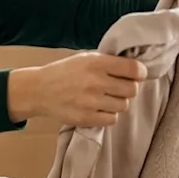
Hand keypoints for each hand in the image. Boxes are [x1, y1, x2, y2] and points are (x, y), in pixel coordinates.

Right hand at [7, 52, 147, 126]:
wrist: (39, 90)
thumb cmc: (64, 72)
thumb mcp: (84, 58)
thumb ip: (108, 61)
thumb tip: (135, 67)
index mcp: (96, 63)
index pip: (133, 69)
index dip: (139, 73)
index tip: (136, 74)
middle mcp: (95, 82)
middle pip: (132, 90)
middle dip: (127, 88)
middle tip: (117, 87)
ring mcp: (91, 102)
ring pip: (123, 105)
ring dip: (117, 102)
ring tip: (104, 98)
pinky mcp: (86, 118)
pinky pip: (112, 119)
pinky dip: (108, 115)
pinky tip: (98, 108)